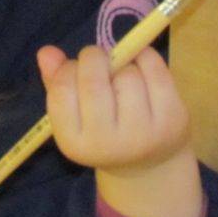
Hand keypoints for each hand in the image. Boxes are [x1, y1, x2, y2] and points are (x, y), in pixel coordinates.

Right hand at [37, 45, 204, 216]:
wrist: (149, 164)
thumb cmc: (104, 131)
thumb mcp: (75, 116)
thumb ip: (56, 83)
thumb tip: (46, 52)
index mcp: (74, 143)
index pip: (62, 89)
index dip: (68, 67)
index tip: (75, 68)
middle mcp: (106, 142)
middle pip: (93, 79)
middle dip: (94, 58)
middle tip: (98, 60)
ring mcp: (142, 132)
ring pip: (126, 73)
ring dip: (123, 63)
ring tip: (122, 76)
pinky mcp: (171, 119)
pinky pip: (155, 69)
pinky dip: (145, 56)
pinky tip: (141, 66)